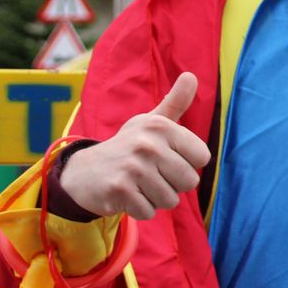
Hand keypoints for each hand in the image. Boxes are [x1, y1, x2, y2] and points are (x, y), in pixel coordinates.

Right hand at [61, 72, 210, 219]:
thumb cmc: (129, 146)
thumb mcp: (151, 122)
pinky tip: (127, 195)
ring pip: (171, 200)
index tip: (166, 157)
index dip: (187, 163)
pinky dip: (140, 209)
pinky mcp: (119, 189)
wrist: (84, 171)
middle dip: (172, 184)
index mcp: (161, 126)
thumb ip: (175, 102)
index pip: (202, 158)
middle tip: (150, 174)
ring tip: (138, 184)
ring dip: (156, 198)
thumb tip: (191, 75)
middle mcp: (147, 143)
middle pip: (189, 181)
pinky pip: (150, 212)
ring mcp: (133, 167)